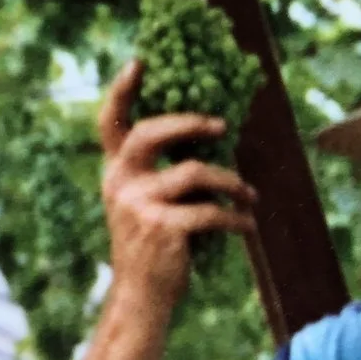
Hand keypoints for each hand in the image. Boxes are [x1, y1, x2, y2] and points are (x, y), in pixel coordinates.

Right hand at [97, 60, 255, 314]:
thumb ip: (161, 173)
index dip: (123, 91)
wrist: (141, 298)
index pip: (111, 124)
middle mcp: (120, 183)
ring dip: (231, 182)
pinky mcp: (162, 228)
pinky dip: (236, 219)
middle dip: (190, 122)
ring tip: (250, 195)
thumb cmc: (153, 248)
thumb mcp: (147, 205)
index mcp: (116, 172)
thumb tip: (209, 134)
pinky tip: (248, 226)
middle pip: (152, 132)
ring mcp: (139, 205)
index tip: (139, 61)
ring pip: (195, 173)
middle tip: (221, 125)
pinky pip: (211, 211)